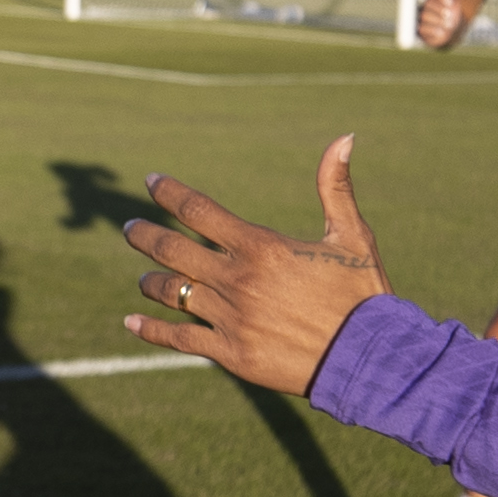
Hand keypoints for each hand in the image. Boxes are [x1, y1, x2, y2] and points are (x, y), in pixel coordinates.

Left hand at [117, 135, 391, 395]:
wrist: (369, 358)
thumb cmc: (362, 296)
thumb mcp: (353, 237)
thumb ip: (336, 187)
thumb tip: (344, 138)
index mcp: (260, 246)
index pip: (198, 211)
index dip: (170, 193)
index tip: (151, 182)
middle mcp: (237, 279)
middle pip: (172, 250)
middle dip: (144, 235)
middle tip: (129, 227)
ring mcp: (229, 318)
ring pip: (172, 293)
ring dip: (150, 282)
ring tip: (143, 278)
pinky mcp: (230, 353)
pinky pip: (179, 338)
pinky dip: (150, 330)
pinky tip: (131, 324)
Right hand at [414, 0, 467, 50]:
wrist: (448, 30)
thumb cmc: (450, 14)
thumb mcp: (455, 4)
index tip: (451, 3)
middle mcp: (424, 6)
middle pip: (427, 4)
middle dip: (439, 9)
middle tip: (450, 15)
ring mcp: (420, 18)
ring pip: (424, 16)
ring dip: (438, 20)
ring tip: (449, 25)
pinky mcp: (420, 29)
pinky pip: (422, 28)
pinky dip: (432, 30)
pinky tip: (442, 32)